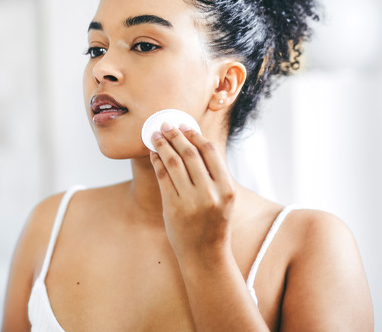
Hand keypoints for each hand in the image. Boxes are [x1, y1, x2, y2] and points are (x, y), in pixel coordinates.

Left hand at [149, 123, 235, 258]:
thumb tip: (195, 144)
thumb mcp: (224, 199)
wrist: (205, 255)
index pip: (210, 152)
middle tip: (166, 125)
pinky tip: (154, 154)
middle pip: (190, 154)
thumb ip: (214, 175)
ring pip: (174, 162)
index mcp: (227, 189)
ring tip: (156, 136)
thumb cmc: (214, 224)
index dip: (195, 136)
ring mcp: (191, 202)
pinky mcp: (173, 208)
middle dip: (176, 135)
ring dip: (163, 145)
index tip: (185, 126)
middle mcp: (210, 194)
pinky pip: (163, 177)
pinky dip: (157, 162)